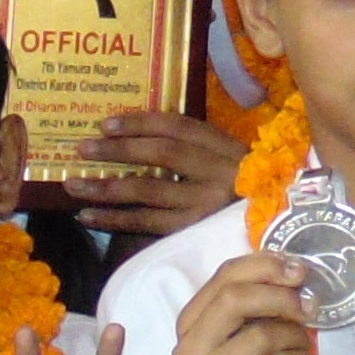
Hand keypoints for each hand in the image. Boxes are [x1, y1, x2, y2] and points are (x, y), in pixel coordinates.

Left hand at [67, 108, 242, 240]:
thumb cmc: (243, 188)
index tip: (105, 124)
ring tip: (73, 185)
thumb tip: (137, 134)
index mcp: (224, 146)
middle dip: (117, 151)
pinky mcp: (193, 231)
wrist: (281, 225)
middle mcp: (216, 173)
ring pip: (147, 192)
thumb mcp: (227, 157)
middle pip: (160, 154)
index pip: (177, 126)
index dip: (139, 123)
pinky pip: (146, 224)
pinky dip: (114, 220)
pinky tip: (88, 216)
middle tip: (81, 149)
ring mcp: (205, 205)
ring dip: (105, 188)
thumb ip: (194, 146)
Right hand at [173, 252, 320, 354]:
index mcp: (189, 325)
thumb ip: (259, 305)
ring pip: (262, 335)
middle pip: (235, 299)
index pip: (224, 277)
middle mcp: (188, 350)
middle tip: (311, 306)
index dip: (265, 266)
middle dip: (281, 296)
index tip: (300, 270)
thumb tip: (296, 270)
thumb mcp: (249, 337)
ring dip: (296, 336)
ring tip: (303, 346)